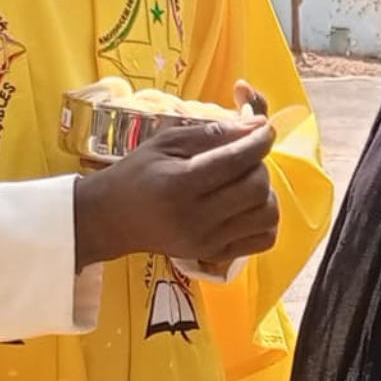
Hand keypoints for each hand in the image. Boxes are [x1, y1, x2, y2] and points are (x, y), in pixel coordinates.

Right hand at [74, 84, 278, 271]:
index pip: (237, 160)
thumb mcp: (168, 142)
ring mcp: (207, 242)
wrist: (113, 219)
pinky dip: (264, 219)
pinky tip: (245, 206)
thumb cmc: (139, 174)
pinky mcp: (214, 256)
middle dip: (260, 164)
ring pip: (267, 215)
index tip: (264, 129)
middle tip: (244, 157)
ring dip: (265, 192)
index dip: (259, 140)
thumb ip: (214, 132)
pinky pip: (263, 239)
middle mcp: (196, 218)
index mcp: (180, 184)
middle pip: (256, 188)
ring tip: (243, 182)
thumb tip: (259, 125)